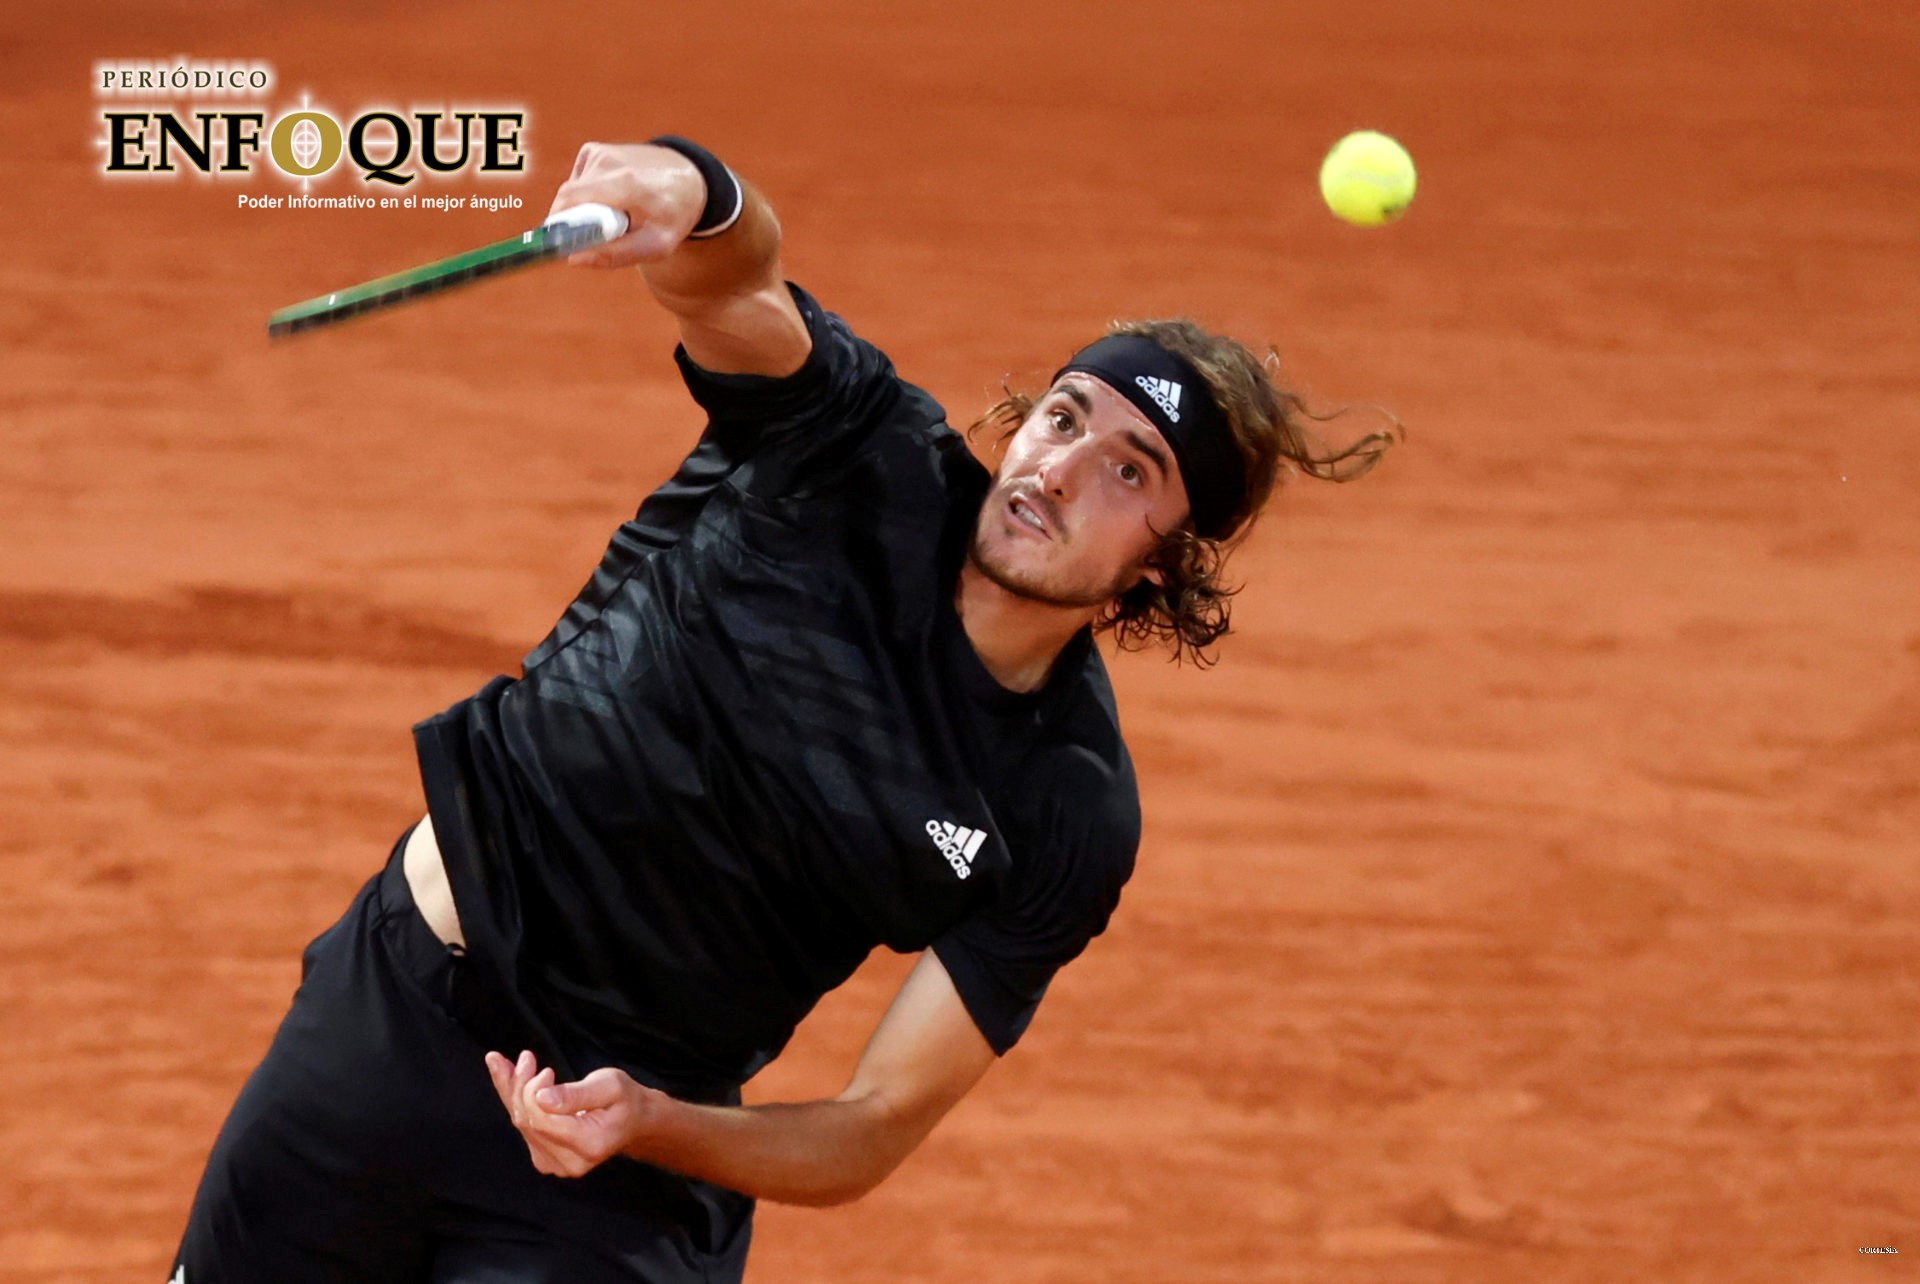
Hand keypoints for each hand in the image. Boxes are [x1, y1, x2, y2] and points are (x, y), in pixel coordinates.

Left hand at [483, 1049, 665, 1177]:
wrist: (635, 1122)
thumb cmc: (625, 1100)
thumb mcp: (610, 1086)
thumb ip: (576, 1093)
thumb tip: (541, 1097)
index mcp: (588, 1144)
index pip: (542, 1120)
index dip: (533, 1092)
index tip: (546, 1070)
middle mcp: (570, 1162)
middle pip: (528, 1121)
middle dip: (521, 1086)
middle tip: (527, 1057)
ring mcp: (557, 1165)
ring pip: (522, 1123)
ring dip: (514, 1090)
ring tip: (520, 1062)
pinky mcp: (547, 1160)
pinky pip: (523, 1127)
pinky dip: (515, 1101)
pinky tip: (510, 1078)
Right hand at [545, 142, 707, 268]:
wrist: (689, 180)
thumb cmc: (672, 216)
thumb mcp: (656, 246)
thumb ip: (616, 255)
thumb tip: (572, 258)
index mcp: (625, 184)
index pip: (571, 199)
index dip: (557, 223)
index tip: (556, 244)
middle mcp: (609, 162)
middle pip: (568, 198)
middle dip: (573, 222)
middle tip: (595, 238)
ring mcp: (600, 153)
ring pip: (573, 192)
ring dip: (584, 210)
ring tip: (614, 216)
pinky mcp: (595, 150)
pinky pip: (578, 181)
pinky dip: (587, 195)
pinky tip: (611, 199)